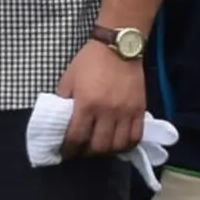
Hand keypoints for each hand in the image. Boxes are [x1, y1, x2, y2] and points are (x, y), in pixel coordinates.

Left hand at [53, 36, 148, 159]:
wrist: (119, 46)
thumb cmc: (90, 61)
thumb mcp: (68, 78)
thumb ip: (63, 101)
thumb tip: (60, 121)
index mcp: (86, 103)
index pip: (76, 137)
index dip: (69, 149)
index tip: (65, 153)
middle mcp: (107, 111)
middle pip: (98, 146)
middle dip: (87, 153)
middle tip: (82, 151)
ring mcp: (125, 112)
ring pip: (117, 145)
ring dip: (107, 151)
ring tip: (100, 147)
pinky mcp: (139, 110)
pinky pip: (135, 137)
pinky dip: (126, 145)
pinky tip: (118, 143)